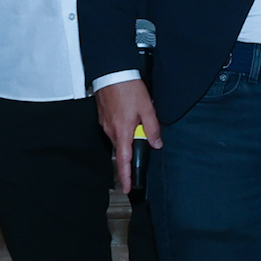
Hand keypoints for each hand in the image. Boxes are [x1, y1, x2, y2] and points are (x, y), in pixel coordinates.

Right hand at [97, 79, 161, 193]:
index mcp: (122, 132)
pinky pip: (115, 128)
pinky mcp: (103, 117)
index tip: (126, 188)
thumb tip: (156, 143)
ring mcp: (105, 124)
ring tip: (137, 118)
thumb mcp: (147, 109)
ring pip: (119, 138)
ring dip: (129, 135)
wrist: (112, 72)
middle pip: (122, 150)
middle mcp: (111, 131)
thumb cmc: (128, 89)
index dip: (125, 177)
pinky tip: (129, 115)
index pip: (124, 161)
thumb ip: (152, 128)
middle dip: (132, 149)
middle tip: (143, 138)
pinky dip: (123, 127)